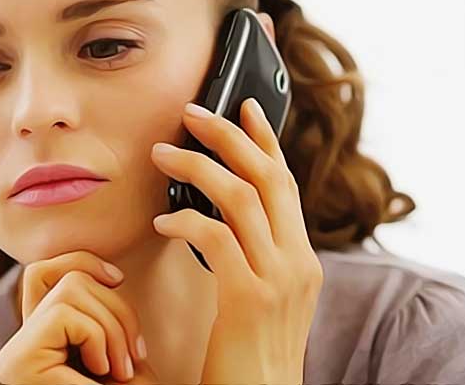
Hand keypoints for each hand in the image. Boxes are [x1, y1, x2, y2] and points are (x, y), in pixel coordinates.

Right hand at [0, 251, 160, 384]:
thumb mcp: (114, 340)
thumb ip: (95, 306)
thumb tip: (103, 269)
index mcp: (37, 338)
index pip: (42, 270)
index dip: (82, 261)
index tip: (118, 279)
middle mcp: (17, 345)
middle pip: (65, 277)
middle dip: (115, 307)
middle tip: (132, 356)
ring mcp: (15, 354)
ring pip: (69, 290)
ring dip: (112, 327)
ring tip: (119, 369)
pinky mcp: (20, 362)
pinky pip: (65, 315)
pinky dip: (98, 338)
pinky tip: (102, 373)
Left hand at [149, 12, 322, 384]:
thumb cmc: (248, 359)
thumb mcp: (260, 300)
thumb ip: (251, 258)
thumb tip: (215, 218)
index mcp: (302, 260)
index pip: (286, 184)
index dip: (265, 140)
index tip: (243, 106)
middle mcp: (299, 262)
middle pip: (269, 177)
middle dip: (229, 136)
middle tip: (192, 111)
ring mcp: (279, 279)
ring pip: (243, 197)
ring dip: (198, 167)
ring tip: (163, 153)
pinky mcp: (250, 299)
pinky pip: (217, 238)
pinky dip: (186, 221)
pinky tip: (162, 222)